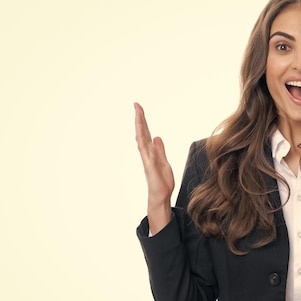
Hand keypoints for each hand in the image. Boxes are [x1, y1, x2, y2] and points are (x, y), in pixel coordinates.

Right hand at [134, 102, 174, 232]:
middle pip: (142, 132)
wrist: (161, 196)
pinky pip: (144, 150)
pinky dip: (142, 141)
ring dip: (139, 126)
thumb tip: (157, 138)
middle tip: (136, 105)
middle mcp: (147, 153)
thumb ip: (160, 150)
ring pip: (141, 138)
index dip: (143, 121)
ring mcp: (147, 158)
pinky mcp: (149, 165)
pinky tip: (140, 133)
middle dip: (139, 118)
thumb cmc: (162, 182)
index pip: (146, 133)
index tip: (139, 109)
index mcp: (151, 151)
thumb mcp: (164, 162)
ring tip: (137, 113)